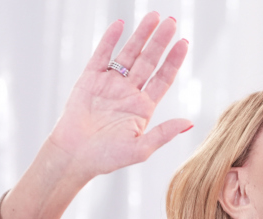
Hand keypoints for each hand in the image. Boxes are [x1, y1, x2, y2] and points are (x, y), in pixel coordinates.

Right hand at [47, 13, 190, 181]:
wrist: (74, 157)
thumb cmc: (107, 158)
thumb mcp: (141, 149)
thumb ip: (164, 133)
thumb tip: (188, 123)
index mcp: (143, 107)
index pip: (163, 78)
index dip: (173, 61)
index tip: (184, 44)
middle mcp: (129, 92)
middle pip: (148, 61)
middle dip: (160, 41)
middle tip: (171, 21)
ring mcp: (110, 84)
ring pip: (128, 54)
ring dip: (140, 35)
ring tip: (153, 17)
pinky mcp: (89, 79)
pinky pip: (101, 55)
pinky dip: (110, 40)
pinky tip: (120, 24)